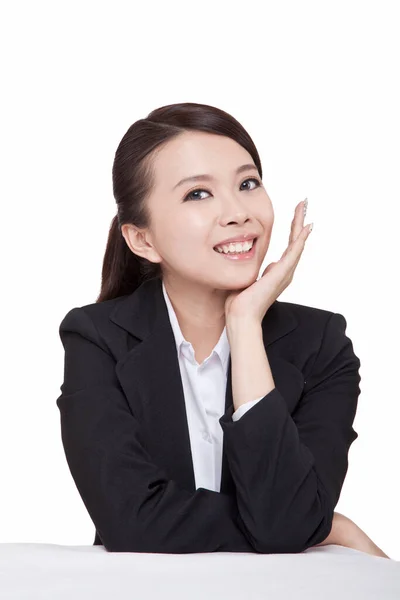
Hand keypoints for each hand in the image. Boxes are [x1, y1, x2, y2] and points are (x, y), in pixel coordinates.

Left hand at [224, 200, 312, 322]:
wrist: (241, 316)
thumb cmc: (241, 302)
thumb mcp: (250, 279)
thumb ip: (258, 271)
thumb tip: (266, 266)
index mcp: (278, 273)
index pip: (289, 246)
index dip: (293, 230)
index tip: (297, 216)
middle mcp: (285, 272)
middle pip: (296, 242)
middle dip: (299, 221)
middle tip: (304, 204)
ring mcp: (284, 273)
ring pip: (297, 244)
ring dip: (300, 225)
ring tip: (305, 209)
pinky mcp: (281, 274)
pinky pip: (294, 252)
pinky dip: (300, 239)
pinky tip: (305, 228)